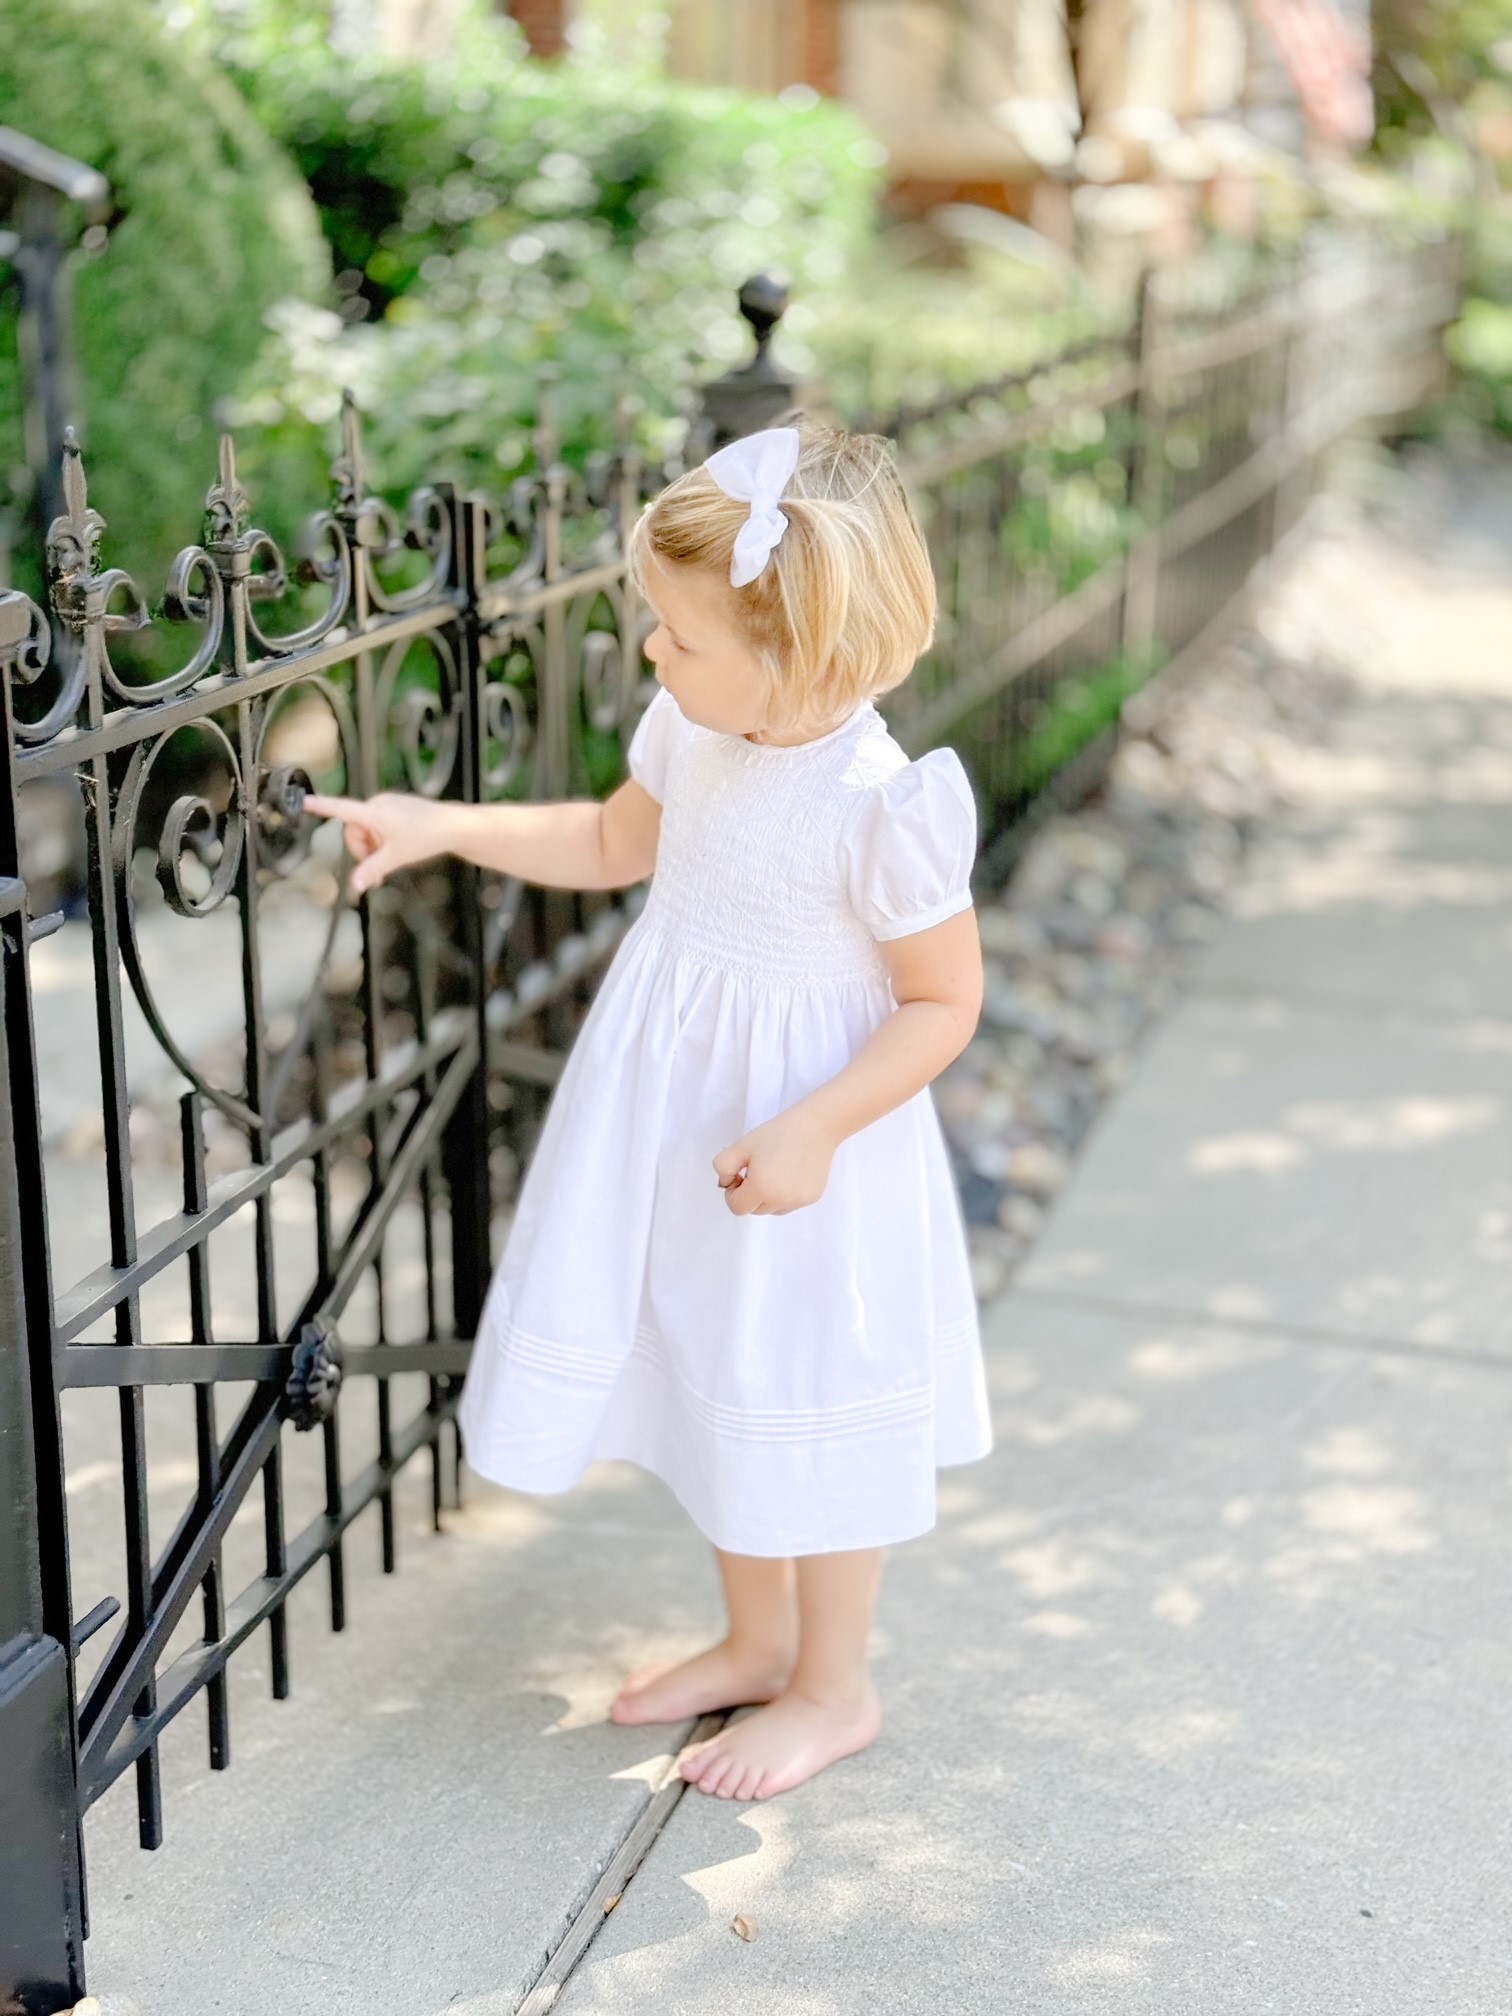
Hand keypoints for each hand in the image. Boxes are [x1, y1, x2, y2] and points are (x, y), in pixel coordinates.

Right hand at [302, 790, 454, 897]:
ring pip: (366, 829)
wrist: (454, 826)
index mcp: (374, 812)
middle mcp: (378, 804)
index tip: (303, 801)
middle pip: (354, 830)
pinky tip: (398, 846)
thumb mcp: (397, 857)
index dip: (321, 807)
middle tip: (379, 864)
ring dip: (373, 845)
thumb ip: (372, 870)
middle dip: (362, 848)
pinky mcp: (395, 808)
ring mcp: (387, 805)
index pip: (341, 809)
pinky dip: (381, 839)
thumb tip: (354, 885)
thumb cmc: (427, 836)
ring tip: (393, 855)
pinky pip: (378, 825)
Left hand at [712, 1106, 838, 1216]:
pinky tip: (790, 1172)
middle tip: (756, 1169)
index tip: (741, 1174)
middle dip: (750, 1194)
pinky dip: (784, 1194)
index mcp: (761, 1188)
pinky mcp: (811, 1198)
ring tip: (774, 1170)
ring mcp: (798, 1201)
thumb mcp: (741, 1145)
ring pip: (772, 1209)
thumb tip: (726, 1185)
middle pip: (754, 1210)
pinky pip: (789, 1204)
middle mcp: (781, 1200)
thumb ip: (723, 1167)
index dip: (733, 1192)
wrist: (815, 1127)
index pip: (737, 1208)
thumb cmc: (777, 1133)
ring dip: (767, 1196)